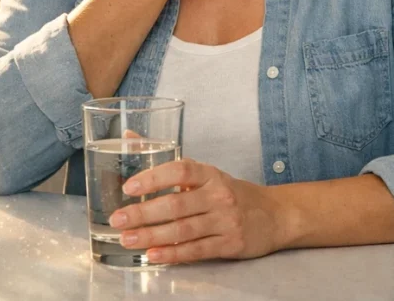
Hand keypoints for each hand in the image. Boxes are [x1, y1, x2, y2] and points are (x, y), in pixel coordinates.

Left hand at [107, 158, 290, 264]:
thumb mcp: (208, 175)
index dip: (154, 177)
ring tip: (127, 239)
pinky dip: (173, 253)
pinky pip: (196, 250)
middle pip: (177, 204)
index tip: (129, 187)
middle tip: (118, 219)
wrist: (275, 215)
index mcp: (211, 174)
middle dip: (143, 213)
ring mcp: (225, 221)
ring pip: (183, 229)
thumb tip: (130, 139)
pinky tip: (153, 254)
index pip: (181, 170)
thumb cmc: (233, 194)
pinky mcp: (230, 243)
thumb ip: (171, 164)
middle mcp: (219, 195)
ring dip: (151, 235)